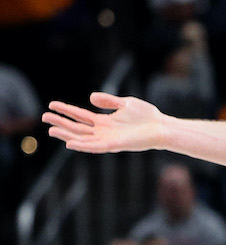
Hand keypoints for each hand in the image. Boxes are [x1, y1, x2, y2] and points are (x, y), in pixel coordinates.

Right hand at [43, 93, 167, 154]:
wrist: (162, 127)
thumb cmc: (147, 115)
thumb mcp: (125, 103)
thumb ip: (108, 100)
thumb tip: (90, 97)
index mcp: (104, 121)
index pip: (80, 116)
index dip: (66, 110)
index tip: (51, 104)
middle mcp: (103, 132)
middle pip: (77, 127)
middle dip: (61, 123)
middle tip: (44, 117)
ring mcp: (108, 139)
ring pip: (82, 138)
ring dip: (67, 135)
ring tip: (51, 130)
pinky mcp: (115, 145)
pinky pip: (95, 147)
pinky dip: (82, 145)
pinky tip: (70, 143)